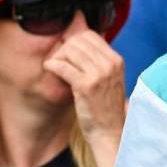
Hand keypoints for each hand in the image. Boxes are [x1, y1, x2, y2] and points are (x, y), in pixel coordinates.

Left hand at [44, 30, 125, 166]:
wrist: (109, 131)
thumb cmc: (105, 106)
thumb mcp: (109, 78)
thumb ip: (98, 60)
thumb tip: (77, 40)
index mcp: (116, 60)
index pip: (90, 35)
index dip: (73, 40)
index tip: (66, 52)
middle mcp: (110, 64)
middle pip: (78, 40)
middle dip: (63, 48)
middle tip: (58, 60)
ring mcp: (99, 74)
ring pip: (69, 51)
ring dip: (56, 57)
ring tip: (54, 67)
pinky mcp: (86, 86)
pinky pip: (62, 66)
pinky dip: (52, 65)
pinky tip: (49, 69)